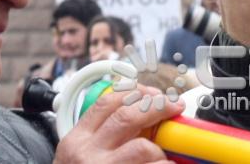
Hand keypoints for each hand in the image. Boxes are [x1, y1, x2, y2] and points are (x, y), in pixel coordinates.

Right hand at [54, 85, 183, 162]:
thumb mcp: (77, 156)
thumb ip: (100, 135)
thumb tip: (140, 114)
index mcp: (77, 140)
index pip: (106, 102)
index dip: (134, 93)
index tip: (152, 93)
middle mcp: (87, 153)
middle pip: (127, 116)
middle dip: (156, 107)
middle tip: (173, 107)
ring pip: (143, 147)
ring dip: (160, 148)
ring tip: (163, 155)